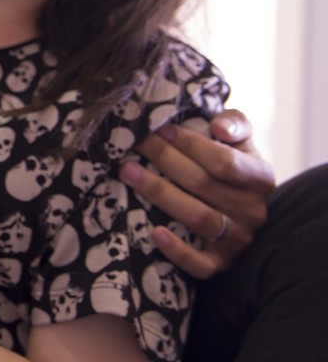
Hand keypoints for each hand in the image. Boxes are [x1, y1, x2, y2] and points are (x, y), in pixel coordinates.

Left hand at [121, 109, 274, 277]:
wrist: (235, 205)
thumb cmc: (228, 163)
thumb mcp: (239, 140)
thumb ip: (234, 123)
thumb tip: (219, 127)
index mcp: (260, 177)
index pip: (224, 161)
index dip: (189, 144)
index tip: (160, 129)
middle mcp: (253, 211)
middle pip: (203, 185)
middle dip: (164, 160)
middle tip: (135, 143)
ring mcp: (237, 239)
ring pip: (198, 218)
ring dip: (159, 193)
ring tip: (127, 172)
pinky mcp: (220, 263)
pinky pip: (200, 264)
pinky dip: (177, 251)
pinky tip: (154, 233)